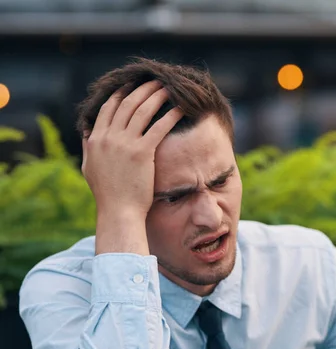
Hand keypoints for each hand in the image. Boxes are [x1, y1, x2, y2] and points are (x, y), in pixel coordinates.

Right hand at [81, 81, 183, 254]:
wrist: (118, 211)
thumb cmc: (107, 194)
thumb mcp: (90, 167)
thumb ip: (89, 148)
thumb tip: (87, 133)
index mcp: (96, 139)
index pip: (108, 108)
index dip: (121, 93)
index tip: (132, 85)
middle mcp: (109, 137)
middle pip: (127, 103)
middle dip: (142, 89)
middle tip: (155, 81)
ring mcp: (125, 144)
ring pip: (142, 111)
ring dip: (157, 96)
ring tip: (169, 88)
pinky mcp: (142, 153)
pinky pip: (158, 128)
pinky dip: (169, 115)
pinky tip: (180, 108)